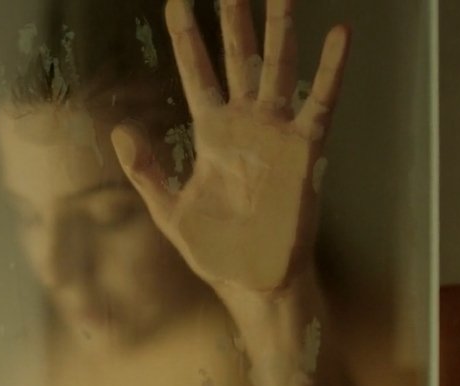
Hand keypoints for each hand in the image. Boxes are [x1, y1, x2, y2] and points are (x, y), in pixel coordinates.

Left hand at [111, 0, 348, 293]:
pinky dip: (331, 69)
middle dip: (235, 19)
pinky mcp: (305, 150)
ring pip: (279, 67)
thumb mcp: (169, 211)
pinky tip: (339, 34)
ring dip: (281, 29)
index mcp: (213, 134)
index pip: (198, 72)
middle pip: (240, 58)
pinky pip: (320, 102)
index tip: (177, 2)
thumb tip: (120, 132)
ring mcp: (277, 133)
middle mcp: (246, 125)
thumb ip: (146, 171)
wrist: (255, 283)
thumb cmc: (217, 252)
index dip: (187, 38)